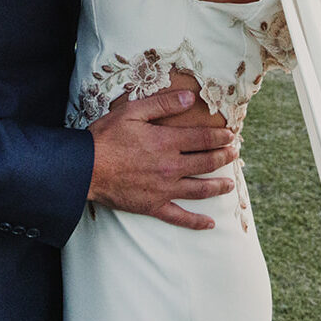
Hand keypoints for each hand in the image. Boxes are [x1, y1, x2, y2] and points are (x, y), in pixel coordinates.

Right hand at [87, 90, 238, 229]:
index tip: (231, 135)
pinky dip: (196, 222)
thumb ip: (163, 104)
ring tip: (230, 183)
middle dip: (223, 157)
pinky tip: (210, 224)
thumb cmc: (107, 136)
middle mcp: (171, 167)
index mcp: (167, 142)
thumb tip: (191, 97)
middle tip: (235, 153)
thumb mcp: (133, 111)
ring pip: (199, 190)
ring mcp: (164, 189)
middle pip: (205, 163)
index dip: (220, 137)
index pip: (202, 139)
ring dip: (218, 186)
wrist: (85, 168)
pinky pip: (179, 217)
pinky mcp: (153, 206)